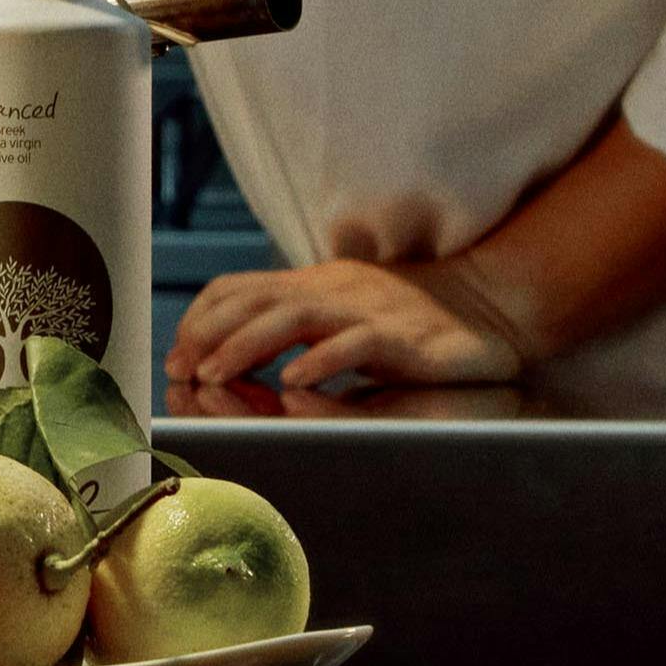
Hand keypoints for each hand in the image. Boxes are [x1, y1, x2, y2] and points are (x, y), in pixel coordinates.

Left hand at [169, 254, 521, 401]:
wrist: (490, 302)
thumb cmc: (410, 317)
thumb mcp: (341, 313)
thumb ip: (294, 326)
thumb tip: (231, 353)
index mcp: (312, 283)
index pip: (237, 289)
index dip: (200, 320)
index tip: (176, 356)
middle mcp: (331, 289)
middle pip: (253, 300)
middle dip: (209, 335)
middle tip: (181, 371)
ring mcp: (366, 309)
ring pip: (293, 317)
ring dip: (246, 346)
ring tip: (215, 375)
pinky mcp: (402, 336)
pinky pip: (355, 343)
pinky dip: (320, 361)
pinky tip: (292, 381)